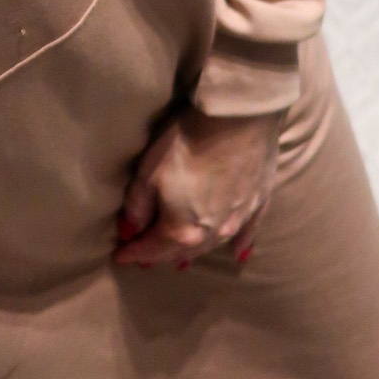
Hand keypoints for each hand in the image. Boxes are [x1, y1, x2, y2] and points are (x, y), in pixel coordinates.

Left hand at [114, 105, 284, 269]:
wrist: (238, 117)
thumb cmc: (187, 143)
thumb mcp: (148, 173)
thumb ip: (137, 208)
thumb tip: (129, 231)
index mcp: (181, 231)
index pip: (150, 249)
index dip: (132, 252)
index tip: (119, 256)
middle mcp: (212, 233)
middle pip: (181, 251)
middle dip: (161, 255)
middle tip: (146, 258)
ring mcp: (239, 219)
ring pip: (211, 245)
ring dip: (194, 253)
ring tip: (181, 261)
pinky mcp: (259, 201)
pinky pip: (248, 232)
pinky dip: (241, 244)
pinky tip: (239, 253)